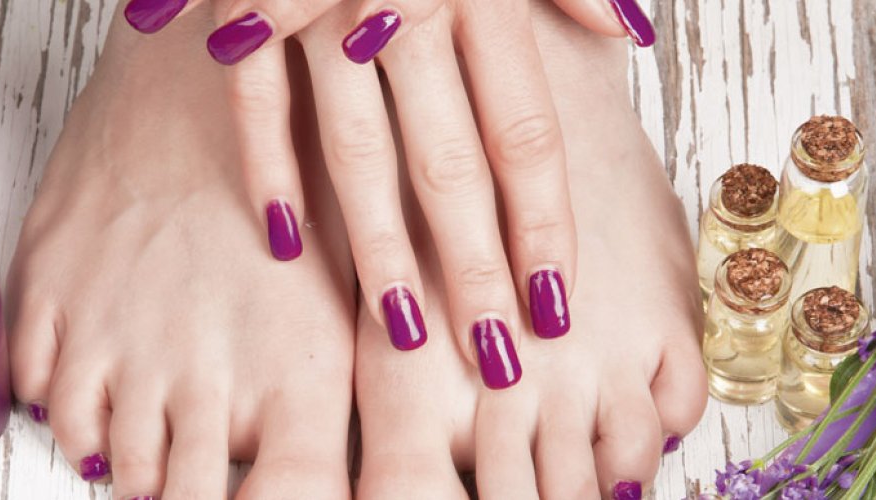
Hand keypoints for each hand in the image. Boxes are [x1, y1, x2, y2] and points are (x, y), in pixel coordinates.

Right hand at [120, 0, 655, 391]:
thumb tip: (631, 31)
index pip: (524, 134)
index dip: (543, 224)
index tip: (555, 301)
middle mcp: (406, 9)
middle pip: (448, 165)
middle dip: (474, 268)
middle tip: (494, 354)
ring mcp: (320, 12)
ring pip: (356, 151)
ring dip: (381, 247)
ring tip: (406, 329)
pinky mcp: (244, 8)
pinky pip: (256, 104)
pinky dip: (266, 169)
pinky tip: (285, 244)